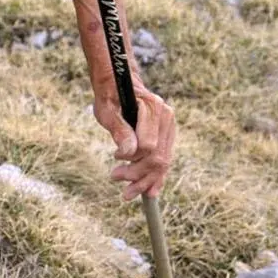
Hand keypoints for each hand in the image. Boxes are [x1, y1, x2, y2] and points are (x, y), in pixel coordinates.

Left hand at [94, 82, 175, 199]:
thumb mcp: (107, 111)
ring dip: (146, 180)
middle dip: (138, 174)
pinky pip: (165, 159)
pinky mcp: (167, 134)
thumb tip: (127, 154)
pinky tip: (150, 191)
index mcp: (153, 108)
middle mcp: (166, 117)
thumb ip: (119, 131)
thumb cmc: (110, 96)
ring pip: (163, 162)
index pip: (148, 146)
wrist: (120, 84)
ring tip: (128, 193)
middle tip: (115, 178)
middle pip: (157, 157)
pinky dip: (156, 176)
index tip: (115, 158)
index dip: (131, 158)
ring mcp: (170, 126)